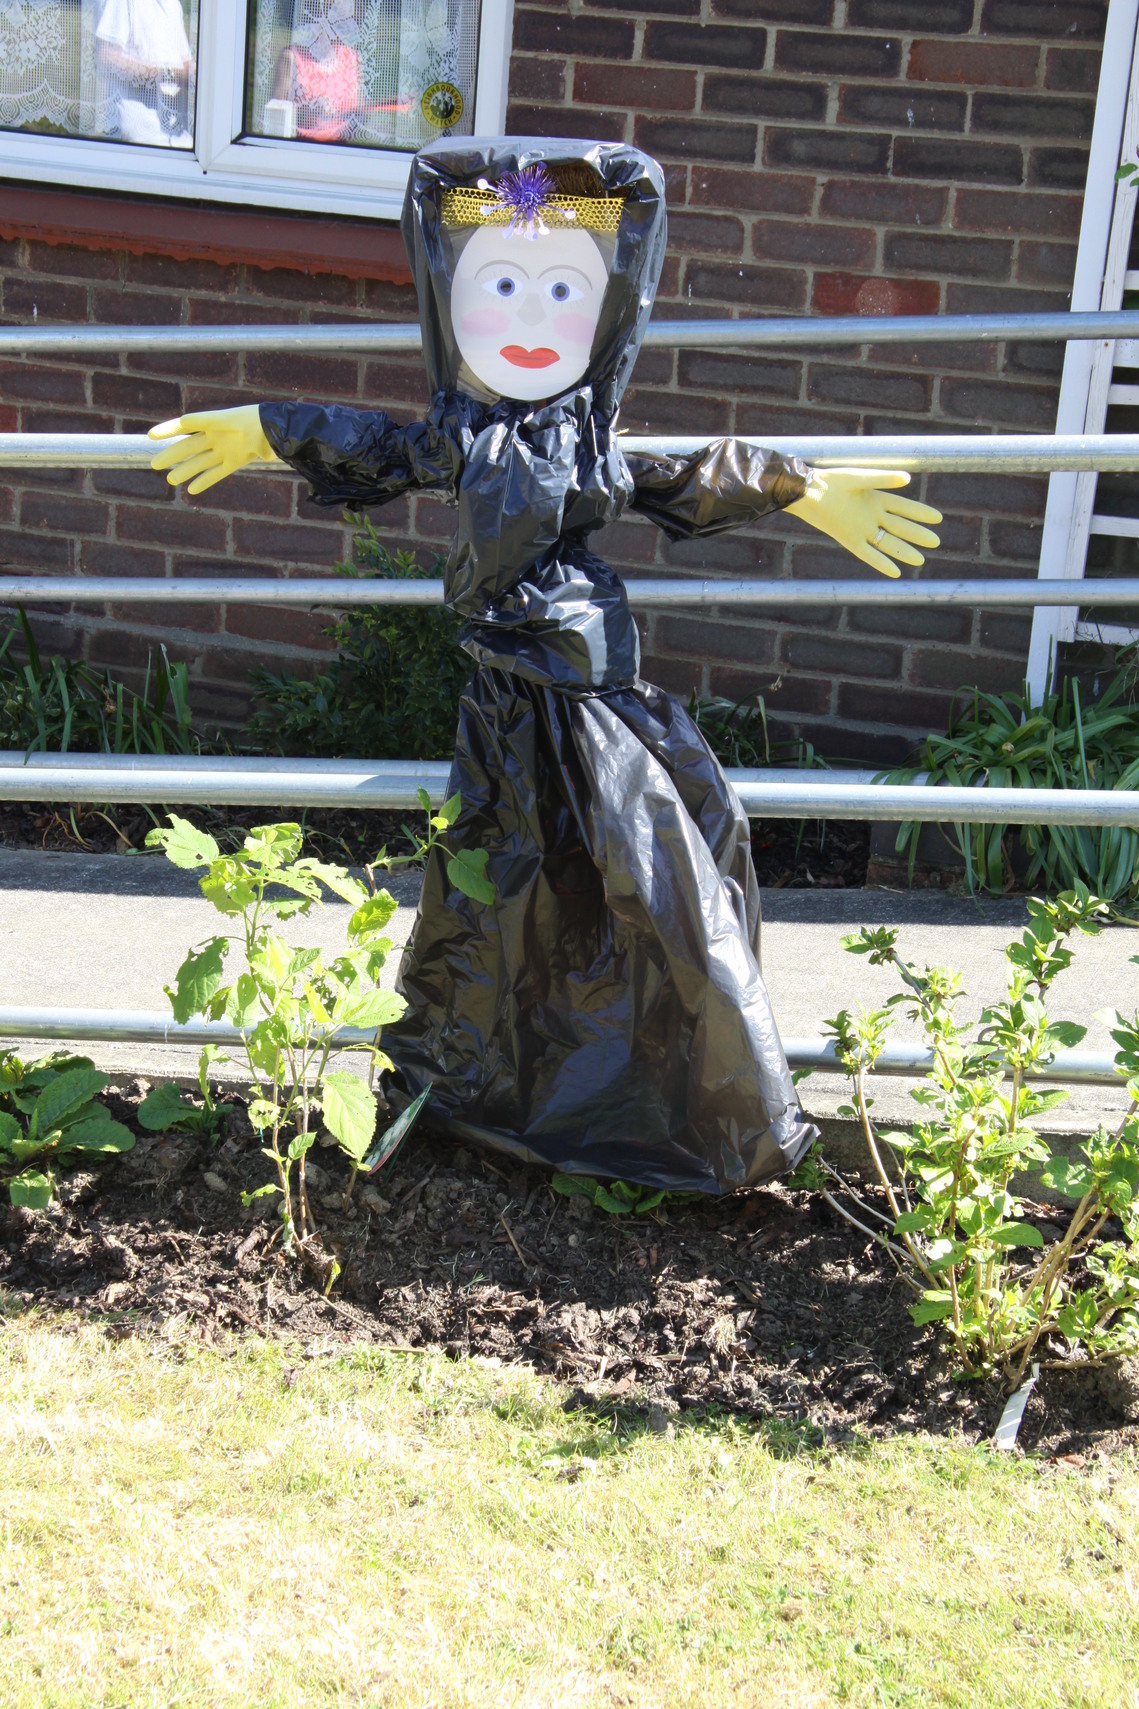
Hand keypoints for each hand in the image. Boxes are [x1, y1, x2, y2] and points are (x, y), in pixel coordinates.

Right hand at [149, 404, 278, 495]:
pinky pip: (217, 473)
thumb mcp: (229, 419)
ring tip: (170, 480)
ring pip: (200, 462)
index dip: (168, 430)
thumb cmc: (255, 420)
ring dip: (185, 471)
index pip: (184, 426)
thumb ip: (208, 421)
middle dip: (171, 455)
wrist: (278, 430)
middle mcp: (216, 436)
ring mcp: (225, 450)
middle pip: (189, 447)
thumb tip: (184, 421)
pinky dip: (205, 481)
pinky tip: (192, 490)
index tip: (151, 436)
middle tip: (154, 464)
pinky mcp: (236, 461)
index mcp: (212, 422)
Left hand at [785, 467, 941, 578]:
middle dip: (918, 535)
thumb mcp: (858, 478)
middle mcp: (871, 516)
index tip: (938, 519)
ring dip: (904, 552)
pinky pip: (869, 554)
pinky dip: (882, 563)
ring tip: (921, 561)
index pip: (904, 507)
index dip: (920, 513)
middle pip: (900, 527)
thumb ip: (882, 479)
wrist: (807, 493)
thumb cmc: (831, 481)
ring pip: (888, 543)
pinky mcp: (849, 540)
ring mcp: (862, 530)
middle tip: (936, 542)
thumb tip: (908, 478)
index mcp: (876, 498)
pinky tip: (896, 572)